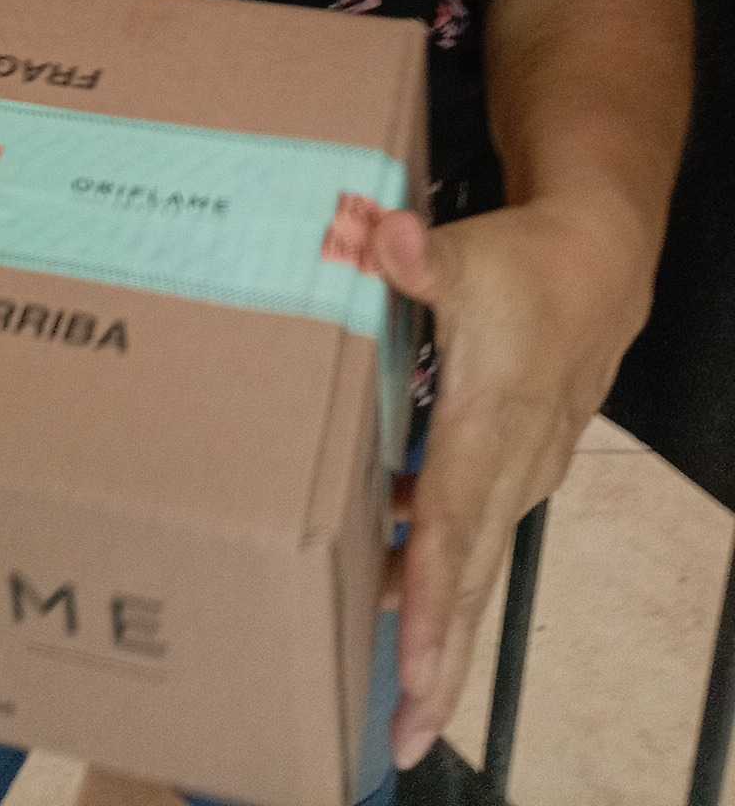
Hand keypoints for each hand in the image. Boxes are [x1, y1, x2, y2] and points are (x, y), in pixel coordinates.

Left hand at [371, 198, 649, 769]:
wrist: (596, 271)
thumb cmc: (522, 266)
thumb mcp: (468, 254)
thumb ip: (418, 257)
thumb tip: (379, 237)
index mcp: (488, 424)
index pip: (454, 524)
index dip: (431, 597)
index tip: (412, 667)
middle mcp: (509, 467)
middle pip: (471, 578)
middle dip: (441, 663)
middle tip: (409, 738)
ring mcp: (518, 476)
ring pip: (475, 568)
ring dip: (441, 638)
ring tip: (406, 710)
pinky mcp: (514, 472)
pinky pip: (474, 541)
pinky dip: (444, 587)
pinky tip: (399, 609)